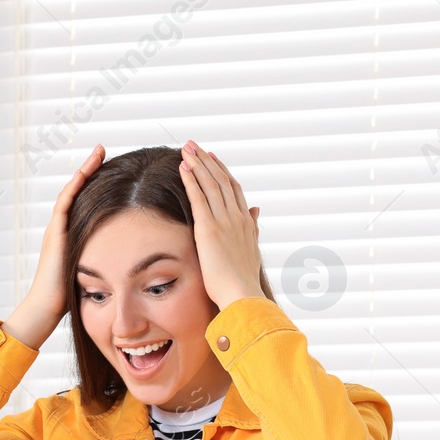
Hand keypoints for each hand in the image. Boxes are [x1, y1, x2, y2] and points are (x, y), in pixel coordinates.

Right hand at [6, 144, 105, 348]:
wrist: (49, 307)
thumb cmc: (71, 297)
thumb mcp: (96, 272)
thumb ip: (107, 261)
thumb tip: (131, 259)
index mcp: (72, 234)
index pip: (85, 201)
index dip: (97, 183)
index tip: (112, 168)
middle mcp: (62, 226)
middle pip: (78, 190)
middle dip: (91, 169)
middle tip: (104, 150)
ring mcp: (56, 228)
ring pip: (71, 190)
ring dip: (84, 170)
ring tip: (98, 152)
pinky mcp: (55, 233)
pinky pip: (65, 203)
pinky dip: (75, 186)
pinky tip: (85, 172)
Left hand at [178, 140, 263, 309]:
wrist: (242, 294)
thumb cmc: (243, 281)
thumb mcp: (251, 250)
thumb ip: (252, 228)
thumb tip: (256, 211)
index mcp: (246, 223)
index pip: (234, 190)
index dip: (223, 171)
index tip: (213, 157)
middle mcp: (238, 217)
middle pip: (222, 181)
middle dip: (207, 161)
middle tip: (195, 145)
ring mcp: (225, 221)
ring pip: (211, 184)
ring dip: (198, 164)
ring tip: (186, 149)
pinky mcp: (209, 229)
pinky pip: (199, 198)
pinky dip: (191, 180)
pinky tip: (183, 167)